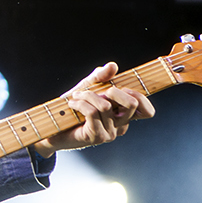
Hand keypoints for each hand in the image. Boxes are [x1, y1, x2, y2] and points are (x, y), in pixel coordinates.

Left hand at [34, 62, 155, 156]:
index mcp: (123, 114)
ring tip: (76, 97)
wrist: (54, 124)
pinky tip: (72, 104)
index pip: (147, 111)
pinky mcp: (97, 137)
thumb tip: (112, 66)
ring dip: (87, 95)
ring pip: (106, 105)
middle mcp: (120, 125)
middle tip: (97, 91)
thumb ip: (101, 76)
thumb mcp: (88, 86)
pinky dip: (80, 103)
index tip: (120, 87)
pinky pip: (93, 113)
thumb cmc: (74, 105)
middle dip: (113, 91)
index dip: (140, 96)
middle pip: (132, 105)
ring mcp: (110, 133)